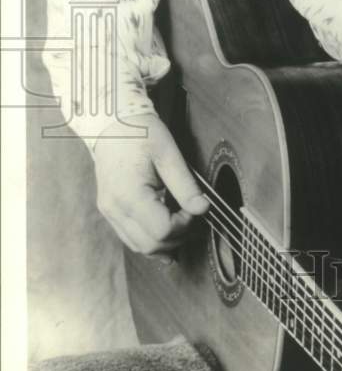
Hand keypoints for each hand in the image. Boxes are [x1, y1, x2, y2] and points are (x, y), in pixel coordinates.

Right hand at [93, 112, 208, 257]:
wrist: (111, 123)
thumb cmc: (140, 133)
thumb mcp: (168, 153)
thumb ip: (185, 185)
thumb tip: (203, 208)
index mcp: (129, 195)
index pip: (162, 231)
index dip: (185, 224)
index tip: (195, 207)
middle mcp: (115, 209)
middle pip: (151, 245)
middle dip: (178, 237)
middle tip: (193, 216)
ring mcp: (109, 212)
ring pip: (140, 247)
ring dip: (165, 242)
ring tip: (183, 223)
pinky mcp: (110, 211)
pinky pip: (131, 237)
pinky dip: (151, 238)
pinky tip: (168, 229)